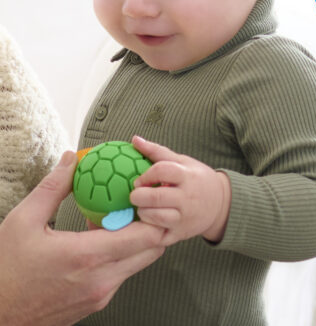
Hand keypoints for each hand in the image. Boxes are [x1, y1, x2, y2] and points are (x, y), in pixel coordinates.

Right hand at [0, 151, 164, 325]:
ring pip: (141, 261)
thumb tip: (71, 160)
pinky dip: (125, 254)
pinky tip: (105, 240)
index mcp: (87, 256)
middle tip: (142, 204)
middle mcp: (102, 279)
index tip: (147, 196)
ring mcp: (102, 294)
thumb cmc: (7, 271)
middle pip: (153, 248)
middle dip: (154, 224)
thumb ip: (53, 187)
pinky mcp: (99, 302)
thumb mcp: (23, 221)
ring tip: (123, 219)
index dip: (154, 213)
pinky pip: (124, 273)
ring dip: (140, 239)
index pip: (146, 235)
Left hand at [130, 136, 231, 245]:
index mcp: (188, 176)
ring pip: (156, 217)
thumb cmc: (197, 179)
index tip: (139, 179)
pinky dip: (149, 230)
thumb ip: (157, 152)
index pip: (162, 170)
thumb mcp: (183, 161)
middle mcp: (188, 197)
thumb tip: (135, 139)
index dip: (146, 174)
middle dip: (138, 196)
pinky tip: (148, 222)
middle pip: (156, 197)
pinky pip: (159, 235)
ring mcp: (185, 217)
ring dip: (143, 212)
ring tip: (142, 207)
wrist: (221, 203)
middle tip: (135, 195)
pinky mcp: (181, 233)